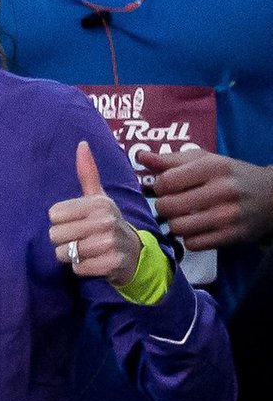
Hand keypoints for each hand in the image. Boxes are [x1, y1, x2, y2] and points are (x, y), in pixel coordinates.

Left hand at [48, 141, 142, 286]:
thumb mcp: (99, 198)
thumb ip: (87, 173)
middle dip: (64, 240)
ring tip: (87, 250)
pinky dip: (81, 268)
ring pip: (64, 253)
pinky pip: (76, 268)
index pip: (53, 214)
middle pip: (55, 235)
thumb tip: (82, 143)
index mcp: (98, 203)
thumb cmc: (107, 223)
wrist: (134, 254)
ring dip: (71, 255)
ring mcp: (108, 243)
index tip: (77, 221)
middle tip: (81, 238)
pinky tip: (94, 262)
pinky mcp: (110, 264)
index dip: (61, 221)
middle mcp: (104, 220)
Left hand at [137, 149, 272, 249]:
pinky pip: (193, 244)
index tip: (168, 187)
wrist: (272, 197)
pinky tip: (198, 228)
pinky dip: (190, 238)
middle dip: (164, 206)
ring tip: (185, 216)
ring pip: (178, 227)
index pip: (165, 182)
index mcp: (212, 167)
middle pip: (168, 206)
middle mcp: (221, 190)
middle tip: (174, 204)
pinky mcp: (231, 236)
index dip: (160, 187)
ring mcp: (227, 216)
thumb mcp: (205, 160)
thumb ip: (170, 160)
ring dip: (176, 224)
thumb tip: (140, 156)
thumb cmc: (231, 176)